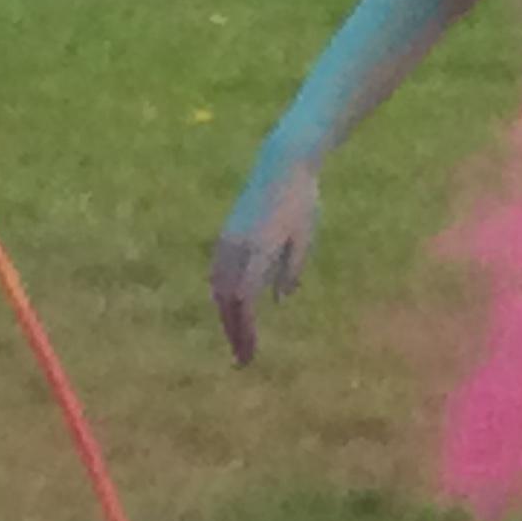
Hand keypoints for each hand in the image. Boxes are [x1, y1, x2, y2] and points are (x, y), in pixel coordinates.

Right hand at [209, 159, 320, 366]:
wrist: (282, 162)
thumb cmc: (302, 200)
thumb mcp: (305, 237)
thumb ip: (291, 270)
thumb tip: (279, 300)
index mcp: (259, 250)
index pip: (245, 300)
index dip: (245, 330)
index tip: (250, 353)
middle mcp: (237, 247)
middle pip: (227, 299)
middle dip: (233, 330)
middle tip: (243, 358)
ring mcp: (228, 238)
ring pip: (217, 286)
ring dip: (225, 315)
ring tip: (237, 337)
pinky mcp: (226, 232)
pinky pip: (216, 270)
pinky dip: (221, 294)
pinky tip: (229, 307)